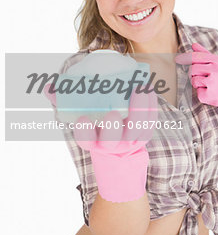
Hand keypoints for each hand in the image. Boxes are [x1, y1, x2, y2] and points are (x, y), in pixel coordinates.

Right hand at [44, 83, 157, 200]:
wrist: (119, 147)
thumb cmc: (95, 124)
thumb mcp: (78, 114)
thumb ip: (63, 101)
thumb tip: (50, 86)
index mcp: (92, 141)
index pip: (85, 140)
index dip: (84, 132)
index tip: (82, 120)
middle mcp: (110, 144)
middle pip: (112, 140)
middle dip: (112, 128)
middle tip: (113, 112)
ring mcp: (129, 141)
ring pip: (136, 130)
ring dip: (138, 109)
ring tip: (138, 89)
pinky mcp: (145, 133)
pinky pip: (150, 121)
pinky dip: (150, 104)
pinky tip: (147, 88)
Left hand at [175, 42, 217, 145]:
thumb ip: (205, 54)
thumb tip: (193, 45)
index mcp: (217, 61)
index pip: (196, 57)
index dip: (185, 58)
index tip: (177, 59)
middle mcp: (215, 70)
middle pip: (192, 69)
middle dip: (194, 74)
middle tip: (201, 78)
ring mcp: (213, 82)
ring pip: (194, 81)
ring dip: (198, 84)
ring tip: (210, 86)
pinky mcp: (210, 95)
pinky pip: (198, 92)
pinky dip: (203, 94)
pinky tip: (213, 94)